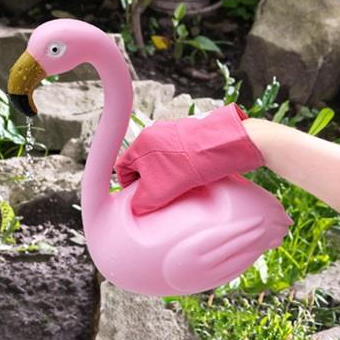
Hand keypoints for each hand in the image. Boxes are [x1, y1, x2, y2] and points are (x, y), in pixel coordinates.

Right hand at [115, 103, 264, 215]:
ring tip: (174, 188)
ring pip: (160, 158)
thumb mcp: (157, 193)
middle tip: (156, 194)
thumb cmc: (186, 168)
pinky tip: (188, 178)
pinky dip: (179, 167)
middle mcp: (153, 133)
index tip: (135, 196)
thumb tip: (136, 208)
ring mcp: (171, 132)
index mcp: (139, 144)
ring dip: (164, 174)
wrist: (218, 150)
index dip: (127, 184)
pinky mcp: (188, 135)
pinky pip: (177, 154)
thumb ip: (140, 203)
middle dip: (147, 180)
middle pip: (141, 162)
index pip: (122, 166)